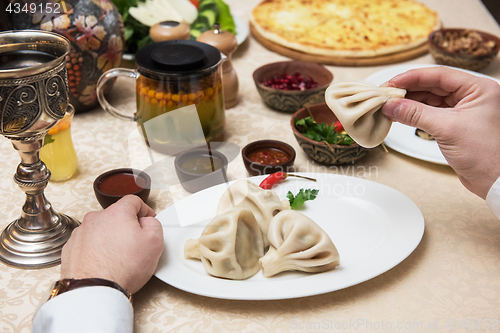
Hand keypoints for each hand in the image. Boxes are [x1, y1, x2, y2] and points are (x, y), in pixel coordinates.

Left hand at [61, 195, 163, 293]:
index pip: (133, 201)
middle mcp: (95, 219)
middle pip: (116, 216)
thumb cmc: (123, 268)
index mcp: (117, 213)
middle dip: (126, 226)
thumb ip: (154, 224)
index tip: (147, 219)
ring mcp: (80, 233)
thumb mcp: (155, 242)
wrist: (95, 291)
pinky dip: (95, 250)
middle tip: (134, 244)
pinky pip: (88, 244)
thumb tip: (147, 222)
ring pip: (100, 230)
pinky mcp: (71, 249)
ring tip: (117, 258)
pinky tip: (103, 263)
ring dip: (109, 238)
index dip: (144, 210)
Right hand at [381, 66, 499, 198]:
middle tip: (386, 95)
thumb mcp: (447, 129)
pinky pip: (431, 113)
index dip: (412, 77)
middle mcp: (472, 96)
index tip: (391, 83)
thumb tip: (392, 105)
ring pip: (430, 99)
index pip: (439, 75)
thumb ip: (416, 114)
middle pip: (433, 86)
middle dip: (408, 90)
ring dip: (409, 102)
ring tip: (389, 106)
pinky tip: (400, 115)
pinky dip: (414, 114)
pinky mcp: (455, 125)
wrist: (496, 181)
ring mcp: (463, 111)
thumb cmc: (486, 154)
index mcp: (478, 88)